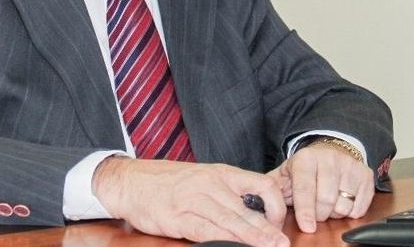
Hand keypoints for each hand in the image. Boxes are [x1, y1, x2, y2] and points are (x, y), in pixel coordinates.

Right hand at [92, 156, 289, 246]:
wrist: (130, 181)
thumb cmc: (167, 180)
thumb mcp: (202, 176)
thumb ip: (226, 191)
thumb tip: (255, 211)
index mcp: (220, 172)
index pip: (260, 184)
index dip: (274, 204)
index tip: (278, 222)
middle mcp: (209, 184)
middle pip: (246, 209)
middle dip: (268, 229)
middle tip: (283, 243)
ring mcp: (193, 200)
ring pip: (229, 221)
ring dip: (251, 237)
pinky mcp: (177, 217)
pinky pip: (205, 231)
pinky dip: (222, 240)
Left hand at [267, 143, 374, 232]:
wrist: (329, 151)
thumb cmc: (304, 169)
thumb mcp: (285, 173)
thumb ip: (272, 187)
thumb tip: (256, 201)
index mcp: (305, 159)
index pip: (305, 187)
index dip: (305, 210)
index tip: (307, 227)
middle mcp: (329, 159)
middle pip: (326, 200)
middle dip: (319, 214)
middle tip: (314, 212)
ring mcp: (349, 165)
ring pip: (343, 204)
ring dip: (334, 213)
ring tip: (327, 204)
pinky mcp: (365, 174)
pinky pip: (360, 206)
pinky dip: (351, 211)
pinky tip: (342, 201)